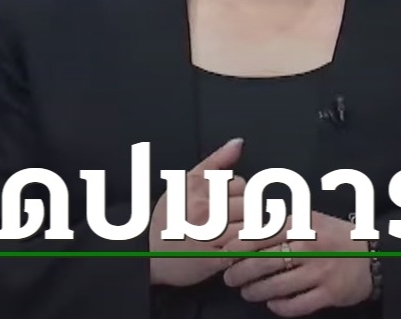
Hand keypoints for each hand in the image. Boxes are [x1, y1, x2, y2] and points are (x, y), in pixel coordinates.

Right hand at [147, 139, 280, 286]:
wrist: (148, 256)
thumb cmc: (167, 220)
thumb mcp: (185, 182)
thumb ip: (216, 161)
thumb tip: (239, 142)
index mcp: (198, 190)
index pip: (240, 184)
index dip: (235, 193)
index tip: (223, 203)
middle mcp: (205, 210)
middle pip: (249, 203)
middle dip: (244, 210)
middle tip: (229, 219)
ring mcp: (212, 234)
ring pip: (252, 223)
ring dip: (248, 228)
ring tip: (231, 233)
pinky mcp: (218, 257)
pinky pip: (248, 245)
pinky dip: (248, 245)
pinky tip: (236, 246)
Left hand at [222, 212, 372, 316]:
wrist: (373, 255)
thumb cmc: (335, 236)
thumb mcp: (311, 219)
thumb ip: (282, 223)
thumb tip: (246, 228)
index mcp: (301, 225)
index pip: (260, 235)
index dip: (237, 247)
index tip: (224, 254)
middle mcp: (309, 247)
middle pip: (263, 262)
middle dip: (239, 272)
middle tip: (229, 278)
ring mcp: (319, 272)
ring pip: (276, 286)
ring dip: (255, 291)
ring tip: (246, 292)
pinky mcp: (329, 294)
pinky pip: (296, 305)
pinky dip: (279, 306)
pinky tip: (272, 304)